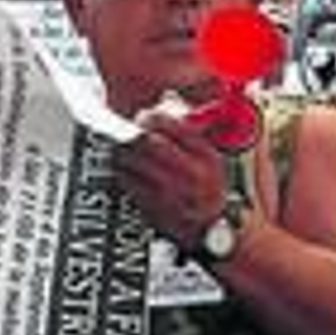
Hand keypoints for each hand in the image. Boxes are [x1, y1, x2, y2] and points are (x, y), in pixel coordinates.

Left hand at [114, 103, 232, 249]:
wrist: (214, 229)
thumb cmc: (210, 190)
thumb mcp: (213, 159)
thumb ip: (192, 134)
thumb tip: (167, 105)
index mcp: (207, 158)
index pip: (176, 128)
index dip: (154, 118)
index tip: (145, 115)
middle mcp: (190, 175)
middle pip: (150, 144)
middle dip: (134, 133)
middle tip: (126, 129)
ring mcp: (171, 194)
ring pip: (135, 164)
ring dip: (123, 152)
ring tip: (122, 147)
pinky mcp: (154, 209)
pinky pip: (129, 184)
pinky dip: (122, 173)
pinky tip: (124, 168)